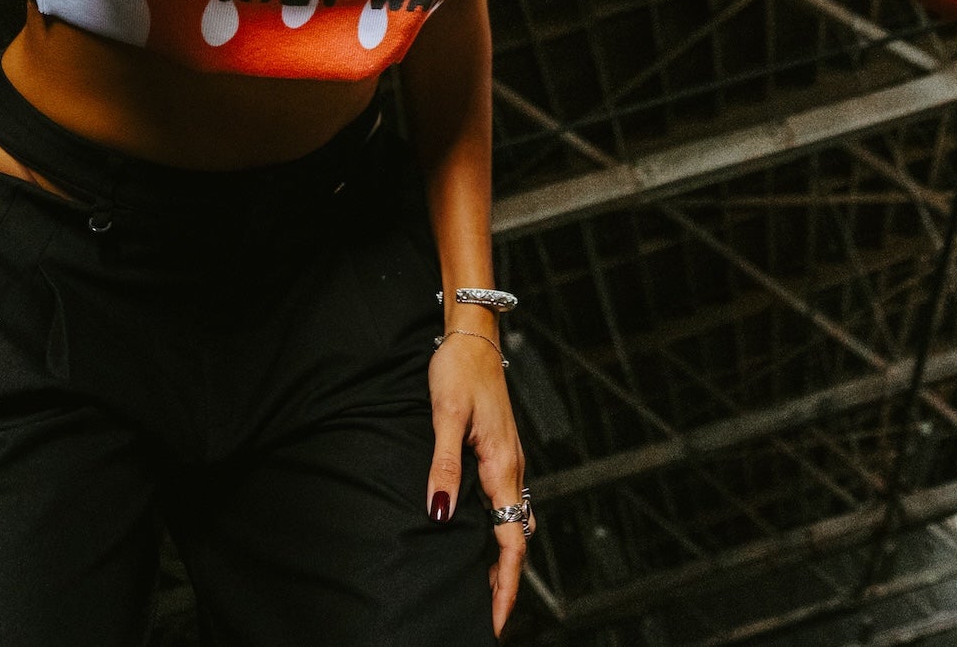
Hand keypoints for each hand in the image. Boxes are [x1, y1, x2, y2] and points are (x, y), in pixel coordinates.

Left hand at [427, 325, 529, 635]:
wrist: (473, 336)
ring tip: (485, 588)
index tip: (498, 621)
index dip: (507, 584)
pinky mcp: (500, 452)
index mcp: (503, 466)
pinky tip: (482, 535)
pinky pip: (507, 503)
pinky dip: (500, 530)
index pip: (512, 541)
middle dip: (507, 580)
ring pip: (514, 521)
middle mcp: (512, 468)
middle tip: (488, 616)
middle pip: (517, 539)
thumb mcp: (445, 417)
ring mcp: (509, 460)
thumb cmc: (460, 371)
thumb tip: (439, 513)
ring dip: (504, 557)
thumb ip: (443, 466)